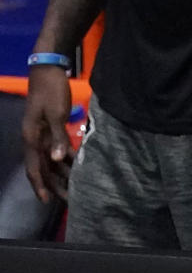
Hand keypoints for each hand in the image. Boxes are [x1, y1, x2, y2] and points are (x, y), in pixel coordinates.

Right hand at [22, 65, 73, 202]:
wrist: (49, 71)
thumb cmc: (51, 91)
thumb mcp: (55, 113)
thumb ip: (57, 137)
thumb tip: (57, 159)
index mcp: (32, 138)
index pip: (34, 168)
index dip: (40, 185)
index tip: (47, 201)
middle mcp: (35, 140)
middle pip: (44, 168)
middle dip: (54, 184)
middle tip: (68, 199)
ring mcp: (43, 134)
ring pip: (51, 160)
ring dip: (62, 173)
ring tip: (75, 187)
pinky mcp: (52, 127)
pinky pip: (58, 148)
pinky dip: (66, 158)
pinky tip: (77, 166)